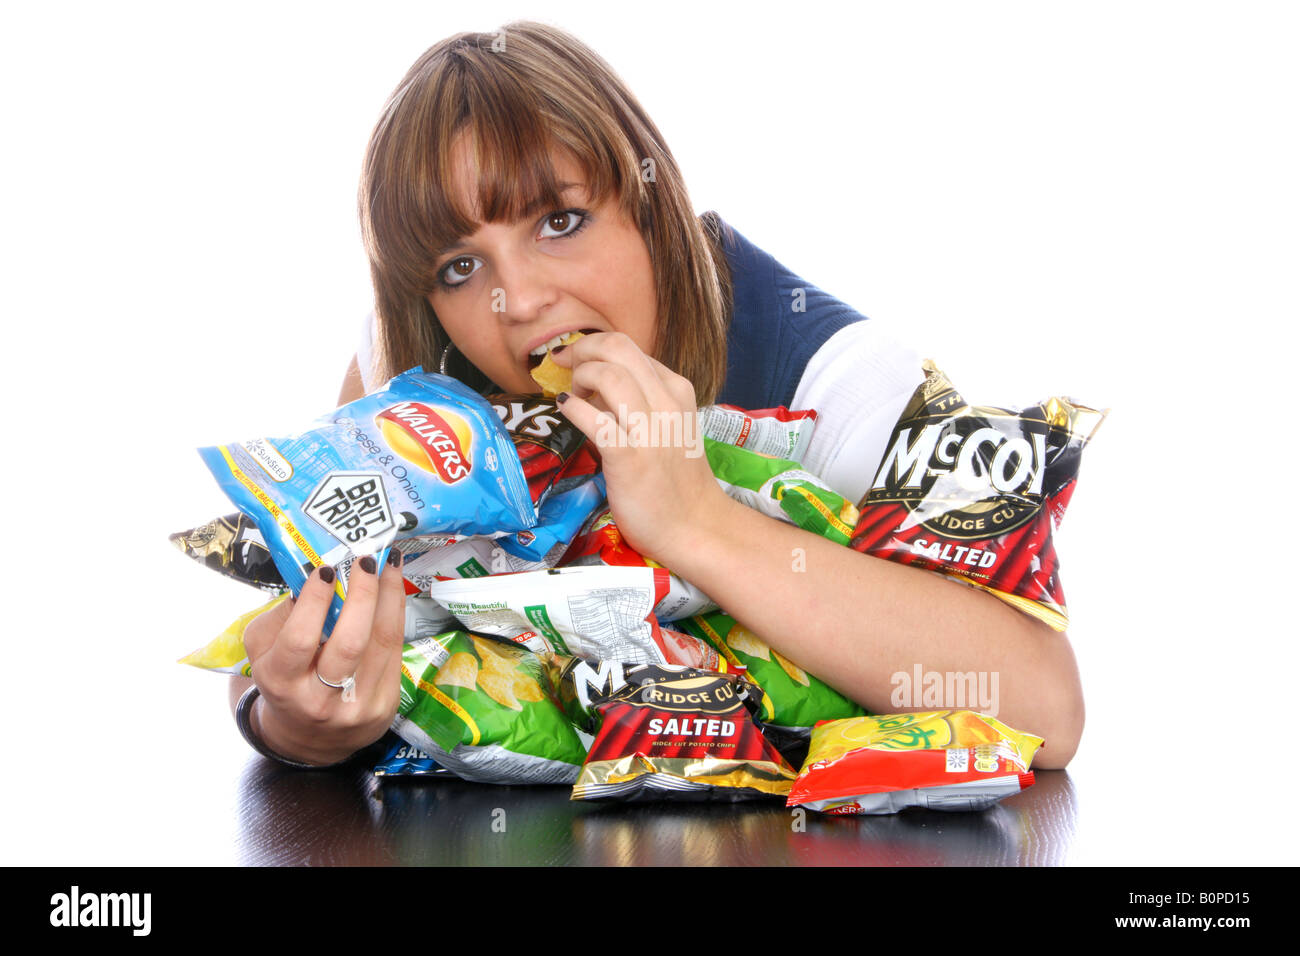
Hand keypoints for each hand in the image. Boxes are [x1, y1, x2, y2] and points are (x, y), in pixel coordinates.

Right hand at [242, 554, 405, 765]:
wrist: (309, 737)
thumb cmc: (285, 679)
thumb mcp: (263, 651)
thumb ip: (281, 615)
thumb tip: (316, 578)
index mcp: (282, 682)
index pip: (300, 639)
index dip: (315, 601)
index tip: (327, 569)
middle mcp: (320, 700)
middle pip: (350, 643)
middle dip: (363, 595)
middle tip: (366, 560)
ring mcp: (357, 706)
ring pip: (382, 642)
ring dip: (389, 595)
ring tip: (389, 563)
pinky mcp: (385, 705)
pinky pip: (395, 650)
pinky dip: (396, 614)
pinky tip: (394, 590)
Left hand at [549, 332, 730, 563]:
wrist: (695, 527)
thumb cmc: (677, 481)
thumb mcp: (669, 427)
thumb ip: (640, 403)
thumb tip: (596, 388)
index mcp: (677, 390)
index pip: (629, 348)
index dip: (596, 348)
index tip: (578, 361)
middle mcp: (666, 402)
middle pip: (617, 347)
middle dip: (582, 348)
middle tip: (565, 366)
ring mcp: (649, 430)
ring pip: (607, 374)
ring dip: (579, 377)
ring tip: (572, 395)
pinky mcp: (628, 458)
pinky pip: (593, 419)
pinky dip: (572, 407)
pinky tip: (565, 410)